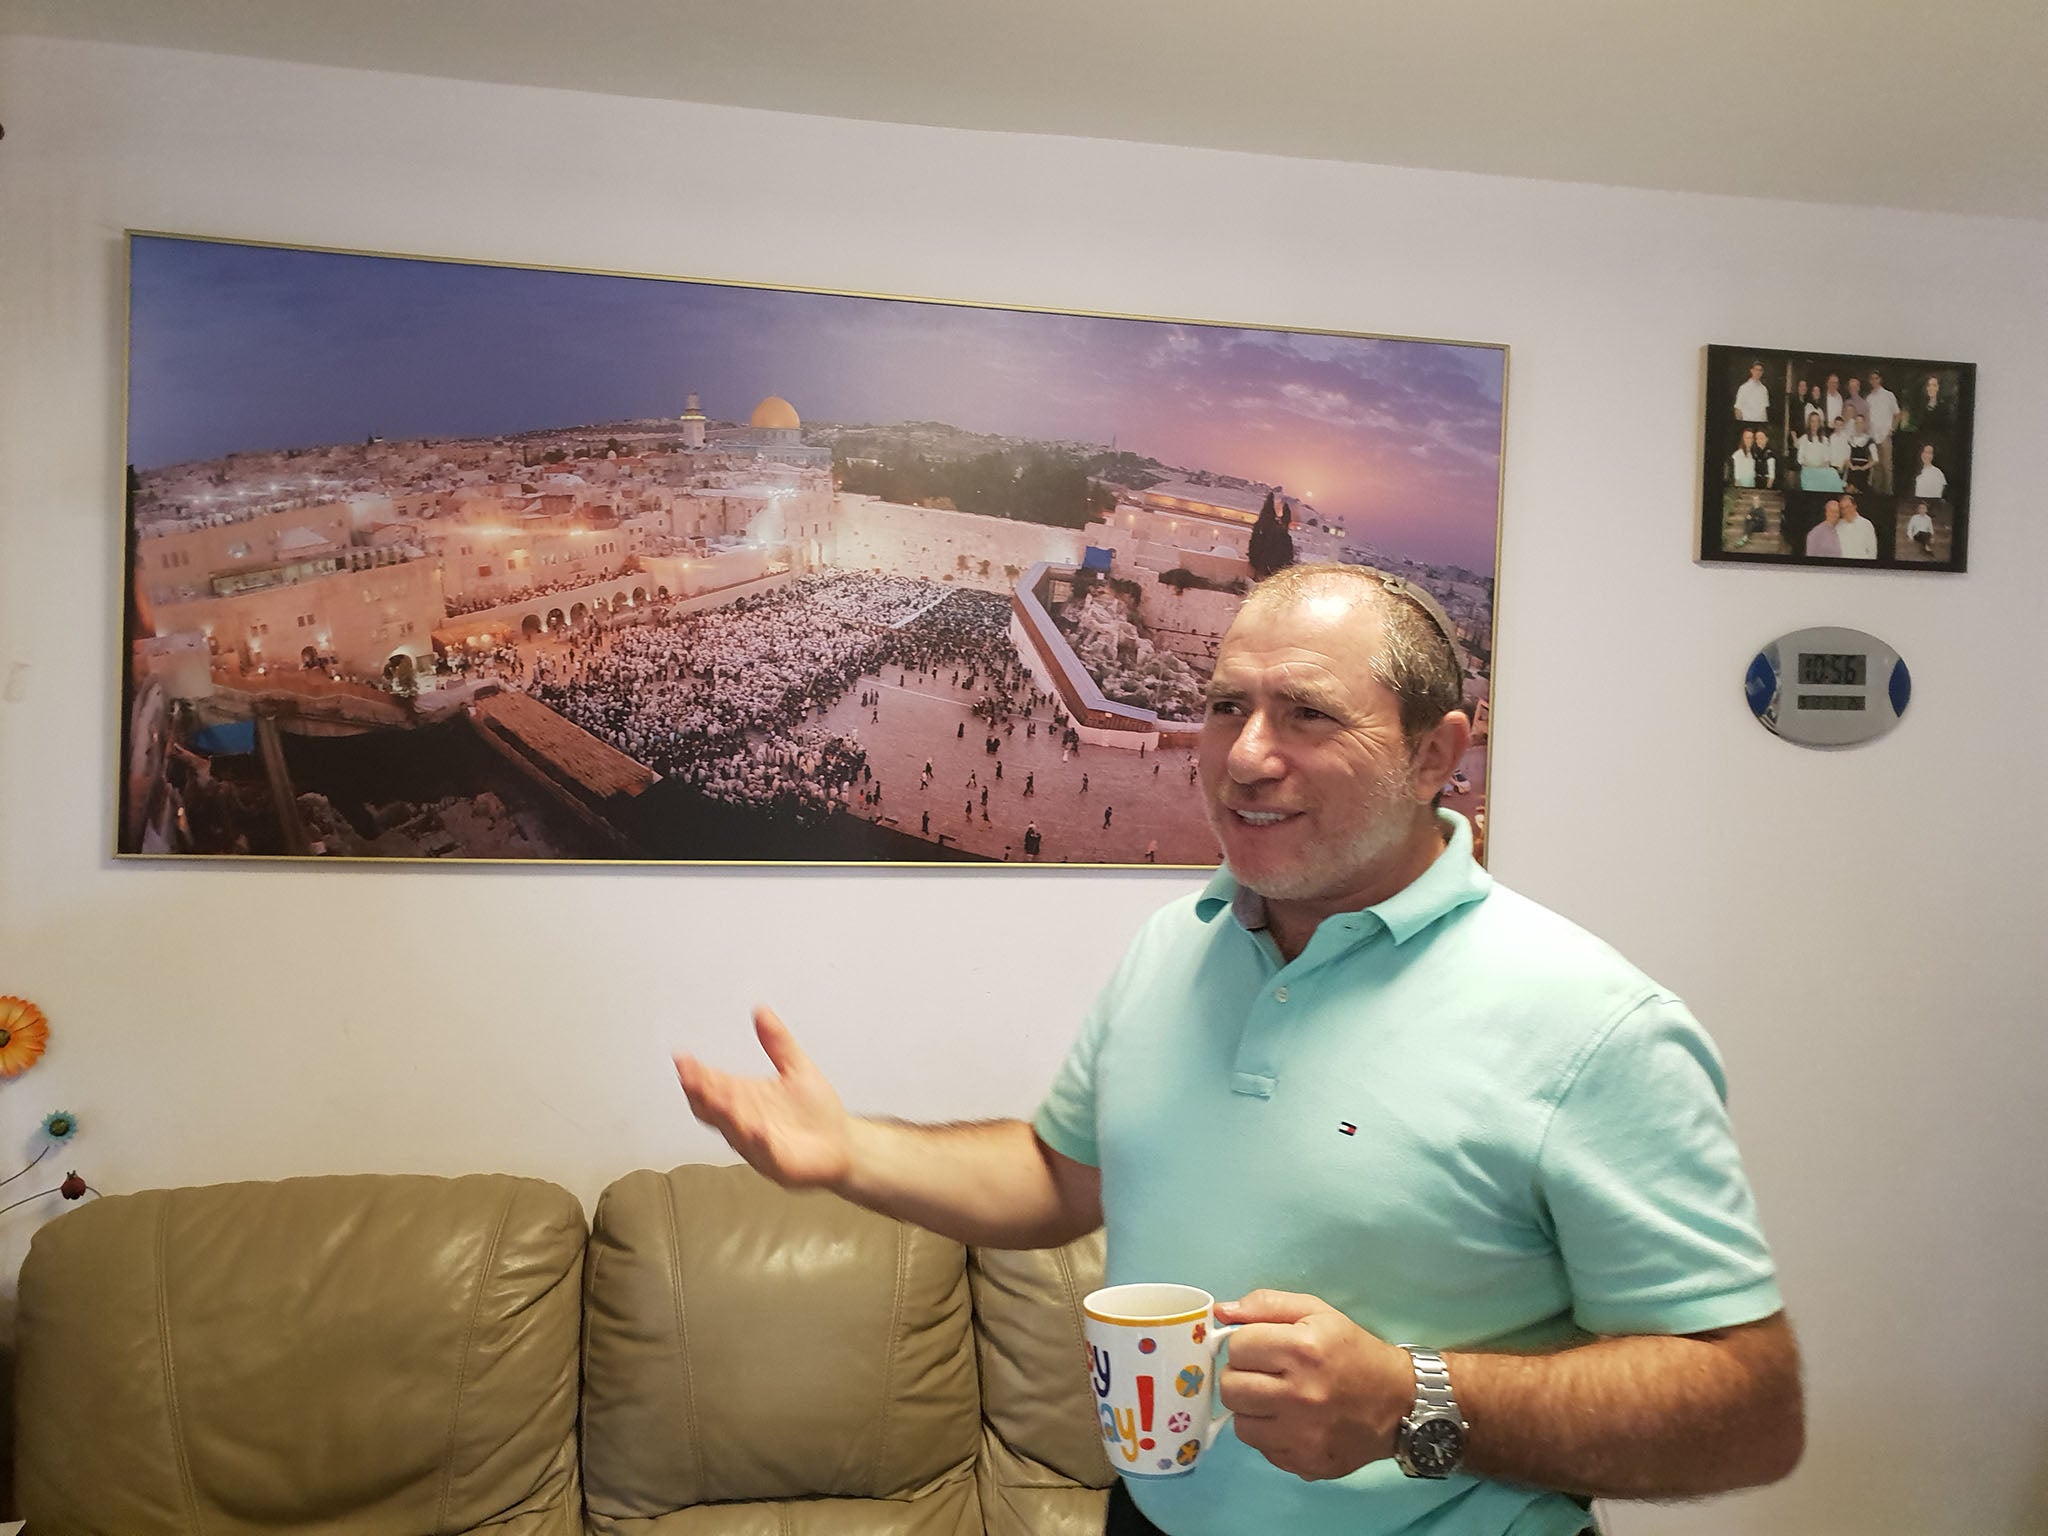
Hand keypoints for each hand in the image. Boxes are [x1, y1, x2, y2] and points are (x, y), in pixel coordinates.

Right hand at [673, 1006, 853, 1189]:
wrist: (842, 1143)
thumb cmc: (816, 1111)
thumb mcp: (796, 1067)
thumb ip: (777, 1042)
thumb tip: (761, 1011)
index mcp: (744, 1098)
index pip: (712, 1084)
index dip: (696, 1073)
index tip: (683, 1058)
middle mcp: (744, 1122)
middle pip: (714, 1109)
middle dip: (701, 1092)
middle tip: (690, 1076)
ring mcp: (757, 1144)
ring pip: (734, 1130)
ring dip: (725, 1114)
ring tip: (717, 1096)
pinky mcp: (778, 1163)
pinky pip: (764, 1153)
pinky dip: (758, 1141)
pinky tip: (756, 1129)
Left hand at [1213, 1289, 1411, 1480]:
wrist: (1399, 1402)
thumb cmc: (1354, 1352)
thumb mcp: (1317, 1313)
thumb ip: (1267, 1305)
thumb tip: (1221, 1311)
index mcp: (1304, 1350)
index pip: (1237, 1347)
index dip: (1246, 1344)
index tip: (1262, 1348)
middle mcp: (1301, 1395)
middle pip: (1231, 1388)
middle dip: (1241, 1376)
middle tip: (1264, 1374)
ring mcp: (1303, 1435)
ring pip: (1240, 1423)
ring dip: (1252, 1409)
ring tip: (1276, 1398)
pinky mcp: (1305, 1463)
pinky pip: (1262, 1449)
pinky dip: (1269, 1434)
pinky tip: (1291, 1421)